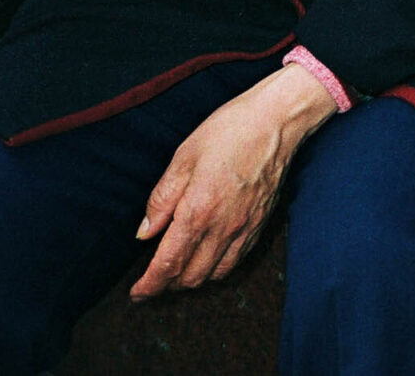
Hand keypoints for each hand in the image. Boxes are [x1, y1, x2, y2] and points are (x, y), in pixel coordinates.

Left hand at [130, 65, 337, 298]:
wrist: (278, 121)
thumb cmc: (229, 131)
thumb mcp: (184, 157)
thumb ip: (162, 198)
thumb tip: (144, 232)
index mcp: (198, 211)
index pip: (168, 264)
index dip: (149, 285)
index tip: (136, 293)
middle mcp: (223, 227)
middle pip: (190, 277)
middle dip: (167, 285)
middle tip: (152, 279)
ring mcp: (245, 228)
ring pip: (214, 274)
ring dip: (192, 279)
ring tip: (178, 270)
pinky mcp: (261, 223)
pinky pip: (236, 260)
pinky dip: (217, 268)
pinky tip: (208, 257)